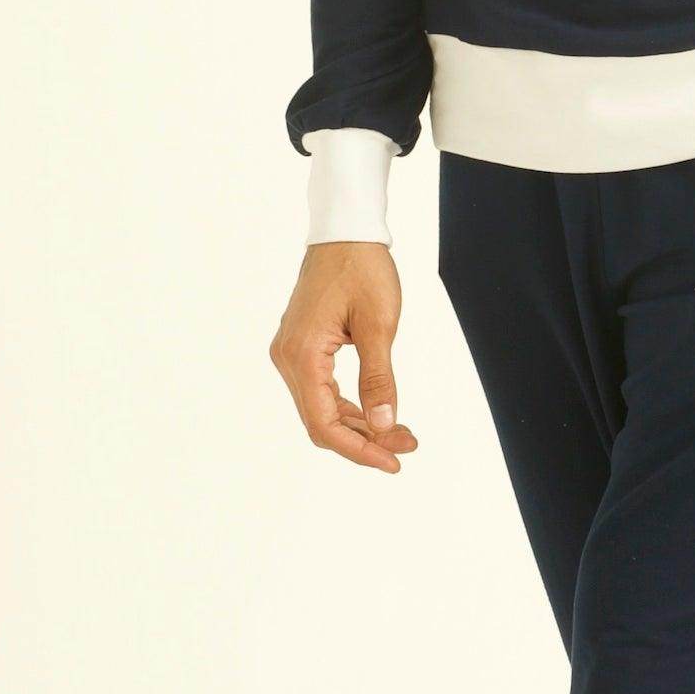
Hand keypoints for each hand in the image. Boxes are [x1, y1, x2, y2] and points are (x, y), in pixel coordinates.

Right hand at [270, 242, 417, 471]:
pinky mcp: (300, 347)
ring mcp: (291, 353)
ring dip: (359, 426)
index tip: (393, 461)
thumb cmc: (362, 269)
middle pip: (320, 422)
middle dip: (364, 440)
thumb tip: (384, 424)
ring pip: (321, 409)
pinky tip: (378, 411)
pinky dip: (348, 406)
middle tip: (407, 444)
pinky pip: (321, 390)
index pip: (324, 423)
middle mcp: (287, 358)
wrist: (345, 232)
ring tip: (400, 432)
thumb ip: (379, 378)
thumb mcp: (379, 325)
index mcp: (302, 354)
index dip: (359, 449)